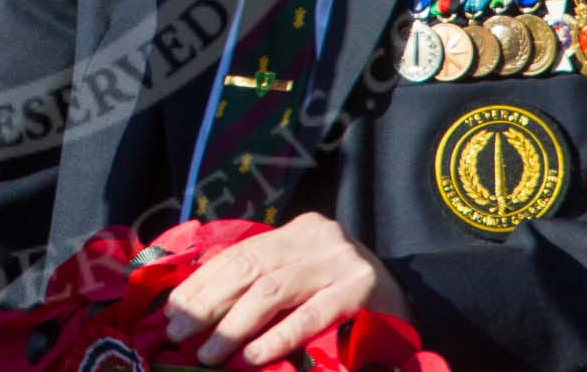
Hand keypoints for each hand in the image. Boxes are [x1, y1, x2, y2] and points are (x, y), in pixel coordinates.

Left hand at [161, 213, 411, 366]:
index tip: (172, 310)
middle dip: (209, 302)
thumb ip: (264, 281)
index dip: (202, 283)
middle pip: (250, 268)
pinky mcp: (361, 291)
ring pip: (273, 290)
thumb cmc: (347, 297)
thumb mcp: (304, 276)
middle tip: (179, 332)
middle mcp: (318, 237)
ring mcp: (340, 262)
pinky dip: (278, 336)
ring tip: (207, 354)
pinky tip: (252, 355)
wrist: (414, 302)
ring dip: (234, 325)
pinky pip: (311, 314)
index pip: (239, 254)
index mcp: (298, 230)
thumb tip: (198, 309)